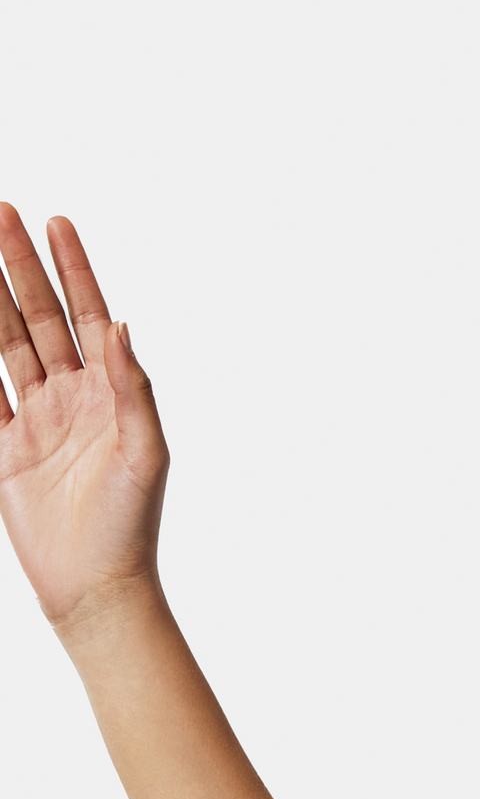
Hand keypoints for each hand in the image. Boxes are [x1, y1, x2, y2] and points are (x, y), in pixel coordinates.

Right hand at [0, 207, 167, 631]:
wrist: (96, 586)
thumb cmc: (132, 526)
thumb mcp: (147, 453)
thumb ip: (134, 389)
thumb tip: (121, 325)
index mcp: (110, 395)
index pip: (88, 316)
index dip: (73, 269)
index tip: (57, 221)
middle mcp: (73, 399)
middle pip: (39, 318)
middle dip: (19, 266)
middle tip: (0, 212)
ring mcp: (36, 421)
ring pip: (4, 344)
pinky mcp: (5, 448)